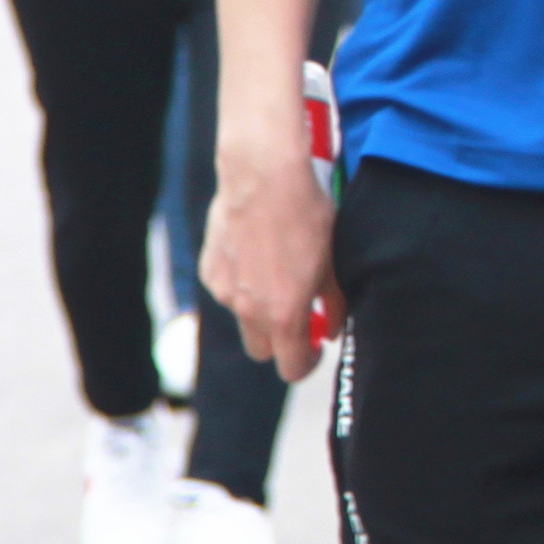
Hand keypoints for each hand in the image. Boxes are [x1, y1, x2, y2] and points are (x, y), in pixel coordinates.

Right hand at [205, 142, 342, 385]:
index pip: (291, 368)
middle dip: (281, 341)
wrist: (265, 176)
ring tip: (279, 272)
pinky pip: (228, 290)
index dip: (308, 363)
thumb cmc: (307, 217)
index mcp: (283, 316)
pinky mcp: (210, 268)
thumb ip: (334, 305)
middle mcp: (248, 310)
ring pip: (244, 318)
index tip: (317, 346)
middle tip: (300, 315)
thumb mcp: (333, 264)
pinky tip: (257, 254)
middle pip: (262, 350)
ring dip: (260, 309)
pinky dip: (242, 284)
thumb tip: (331, 328)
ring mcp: (225, 290)